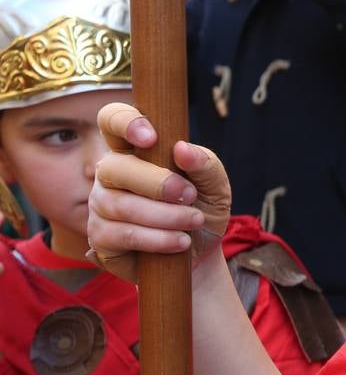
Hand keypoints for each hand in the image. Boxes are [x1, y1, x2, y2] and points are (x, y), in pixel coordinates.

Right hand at [87, 103, 232, 282]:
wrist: (201, 254)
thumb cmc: (203, 210)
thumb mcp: (216, 187)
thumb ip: (206, 164)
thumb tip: (182, 149)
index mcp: (134, 150)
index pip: (112, 120)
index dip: (124, 122)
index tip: (150, 138)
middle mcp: (111, 173)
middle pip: (115, 167)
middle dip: (157, 184)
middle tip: (189, 196)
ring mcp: (100, 204)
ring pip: (119, 205)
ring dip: (164, 216)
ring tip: (193, 221)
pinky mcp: (100, 237)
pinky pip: (121, 235)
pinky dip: (157, 239)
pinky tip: (180, 241)